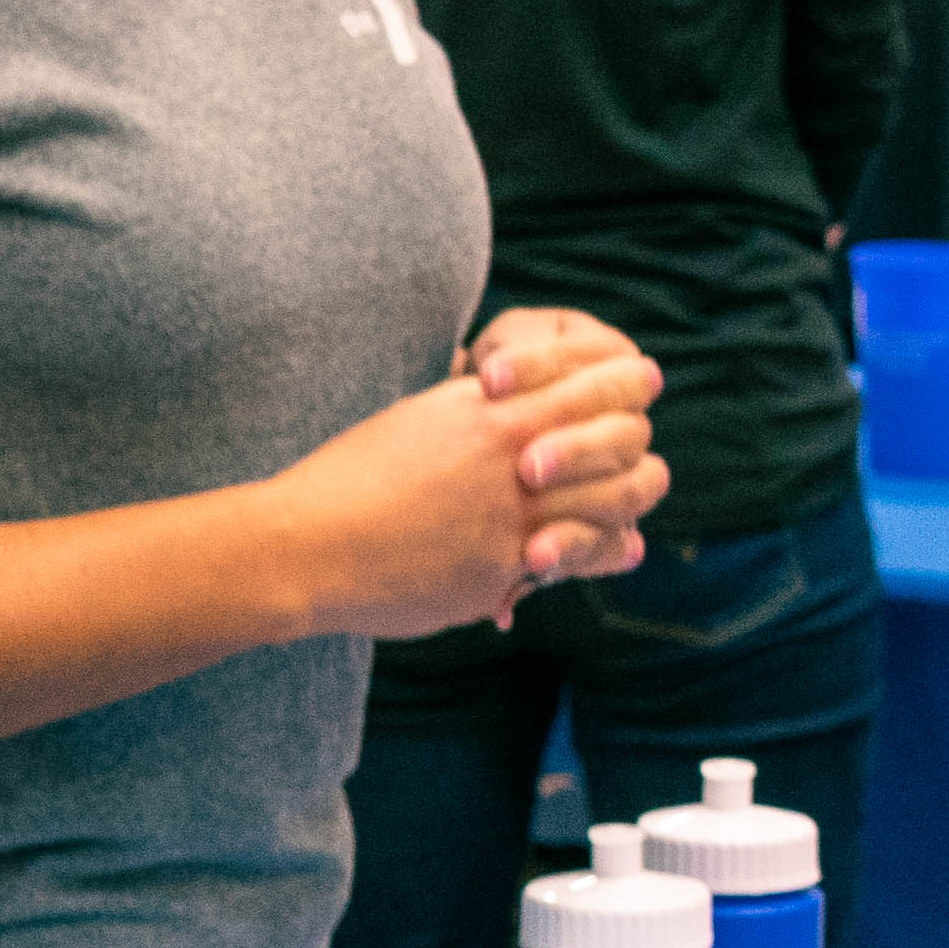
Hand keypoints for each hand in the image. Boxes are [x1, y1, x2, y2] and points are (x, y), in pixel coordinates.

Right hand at [275, 360, 664, 645]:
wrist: (307, 544)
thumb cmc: (351, 478)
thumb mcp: (421, 421)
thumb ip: (476, 414)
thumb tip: (506, 399)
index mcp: (492, 410)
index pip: (593, 380)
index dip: (626, 379)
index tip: (641, 378)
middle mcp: (514, 456)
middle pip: (623, 438)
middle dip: (637, 439)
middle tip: (639, 445)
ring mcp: (517, 516)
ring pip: (618, 500)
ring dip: (633, 497)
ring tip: (635, 495)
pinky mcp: (508, 569)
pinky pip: (585, 557)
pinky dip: (610, 551)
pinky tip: (624, 549)